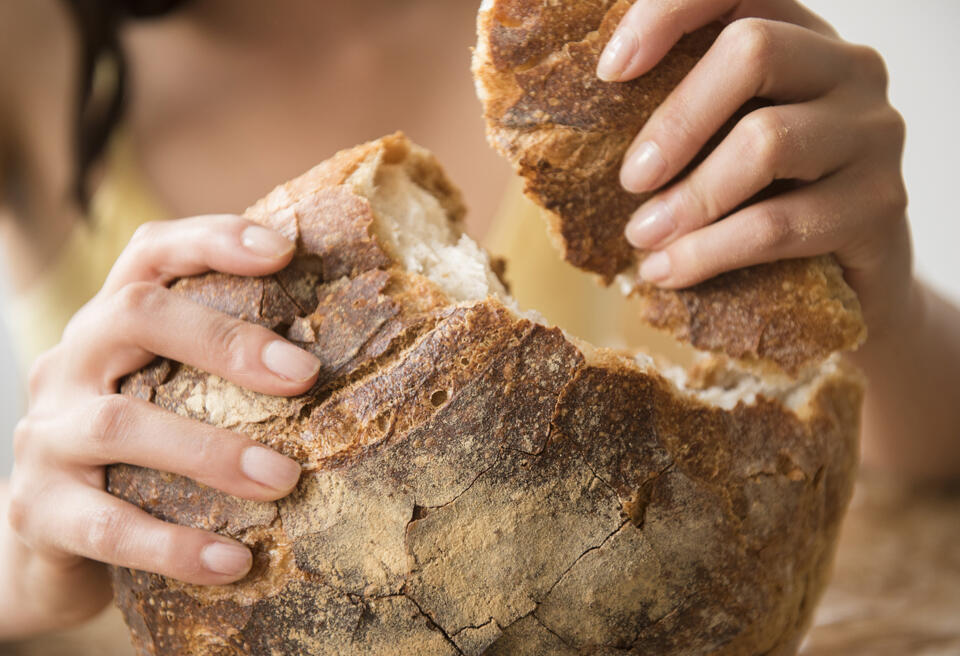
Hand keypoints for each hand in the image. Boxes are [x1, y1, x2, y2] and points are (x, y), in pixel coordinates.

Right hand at [4, 215, 319, 633]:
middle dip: (224, 339)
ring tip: (285, 480)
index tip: (283, 250)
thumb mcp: (172, 395)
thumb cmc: (141, 454)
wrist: (53, 541)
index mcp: (111, 327)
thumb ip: (224, 370)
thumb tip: (342, 357)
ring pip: (118, 425)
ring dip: (211, 451)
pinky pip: (107, 528)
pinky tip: (234, 560)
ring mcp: (45, 435)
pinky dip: (174, 545)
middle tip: (305, 373)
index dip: (212, 240)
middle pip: (133, 316)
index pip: (150, 254)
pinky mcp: (38, 510)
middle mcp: (69, 364)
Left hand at [600, 0, 910, 336]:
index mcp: (799, 37)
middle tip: (631, 179)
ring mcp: (874, 132)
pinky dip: (709, 251)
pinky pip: (778, 224)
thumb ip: (684, 119)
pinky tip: (669, 270)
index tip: (611, 70)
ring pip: (767, 142)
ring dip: (688, 199)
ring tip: (642, 238)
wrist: (848, 282)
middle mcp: (848, 67)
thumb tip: (579, 127)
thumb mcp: (723, 147)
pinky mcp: (879, 203)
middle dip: (675, 120)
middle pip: (753, 50)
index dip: (668, 13)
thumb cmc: (765, 201)